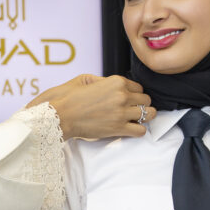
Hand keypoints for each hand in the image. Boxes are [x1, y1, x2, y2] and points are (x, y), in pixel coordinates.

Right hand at [29, 74, 154, 138]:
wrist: (60, 115)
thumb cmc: (69, 97)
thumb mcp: (86, 79)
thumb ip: (104, 80)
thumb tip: (112, 85)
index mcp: (116, 81)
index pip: (138, 87)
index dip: (133, 94)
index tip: (127, 100)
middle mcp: (123, 95)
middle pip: (146, 100)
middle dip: (140, 104)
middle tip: (131, 110)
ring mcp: (122, 113)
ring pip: (149, 114)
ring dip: (144, 117)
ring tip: (135, 119)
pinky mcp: (118, 128)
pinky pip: (141, 130)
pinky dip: (138, 130)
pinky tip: (129, 129)